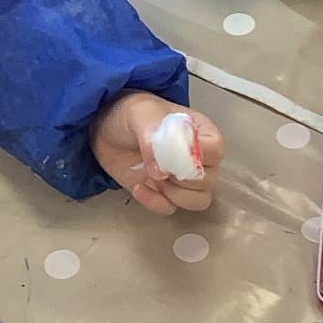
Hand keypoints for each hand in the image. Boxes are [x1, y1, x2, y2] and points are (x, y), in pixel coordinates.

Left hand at [90, 91, 224, 216]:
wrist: (107, 130)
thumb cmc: (130, 114)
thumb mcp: (141, 114)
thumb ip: (153, 138)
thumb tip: (160, 171)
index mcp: (200, 132)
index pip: (215, 149)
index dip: (198, 155)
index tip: (174, 152)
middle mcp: (197, 158)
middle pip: (209, 180)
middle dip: (183, 178)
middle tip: (160, 166)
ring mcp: (181, 179)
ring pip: (198, 200)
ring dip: (175, 195)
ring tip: (154, 178)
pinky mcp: (164, 194)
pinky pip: (170, 209)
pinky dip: (155, 203)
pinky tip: (139, 187)